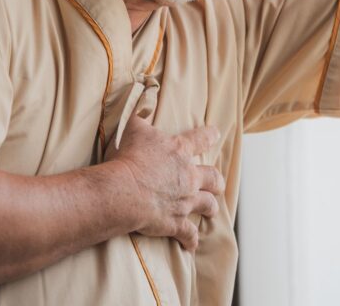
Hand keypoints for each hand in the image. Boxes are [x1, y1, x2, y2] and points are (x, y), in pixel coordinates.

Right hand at [105, 114, 223, 251]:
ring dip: (210, 207)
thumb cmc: (126, 157)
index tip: (216, 132)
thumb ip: (141, 113)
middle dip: (216, 180)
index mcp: (179, 151)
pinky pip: (188, 234)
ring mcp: (184, 201)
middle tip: (217, 181)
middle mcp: (187, 176)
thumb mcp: (132, 128)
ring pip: (207, 205)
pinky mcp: (175, 222)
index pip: (200, 139)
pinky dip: (190, 240)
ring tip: (211, 210)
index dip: (209, 134)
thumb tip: (143, 95)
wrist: (122, 191)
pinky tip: (191, 245)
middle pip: (213, 178)